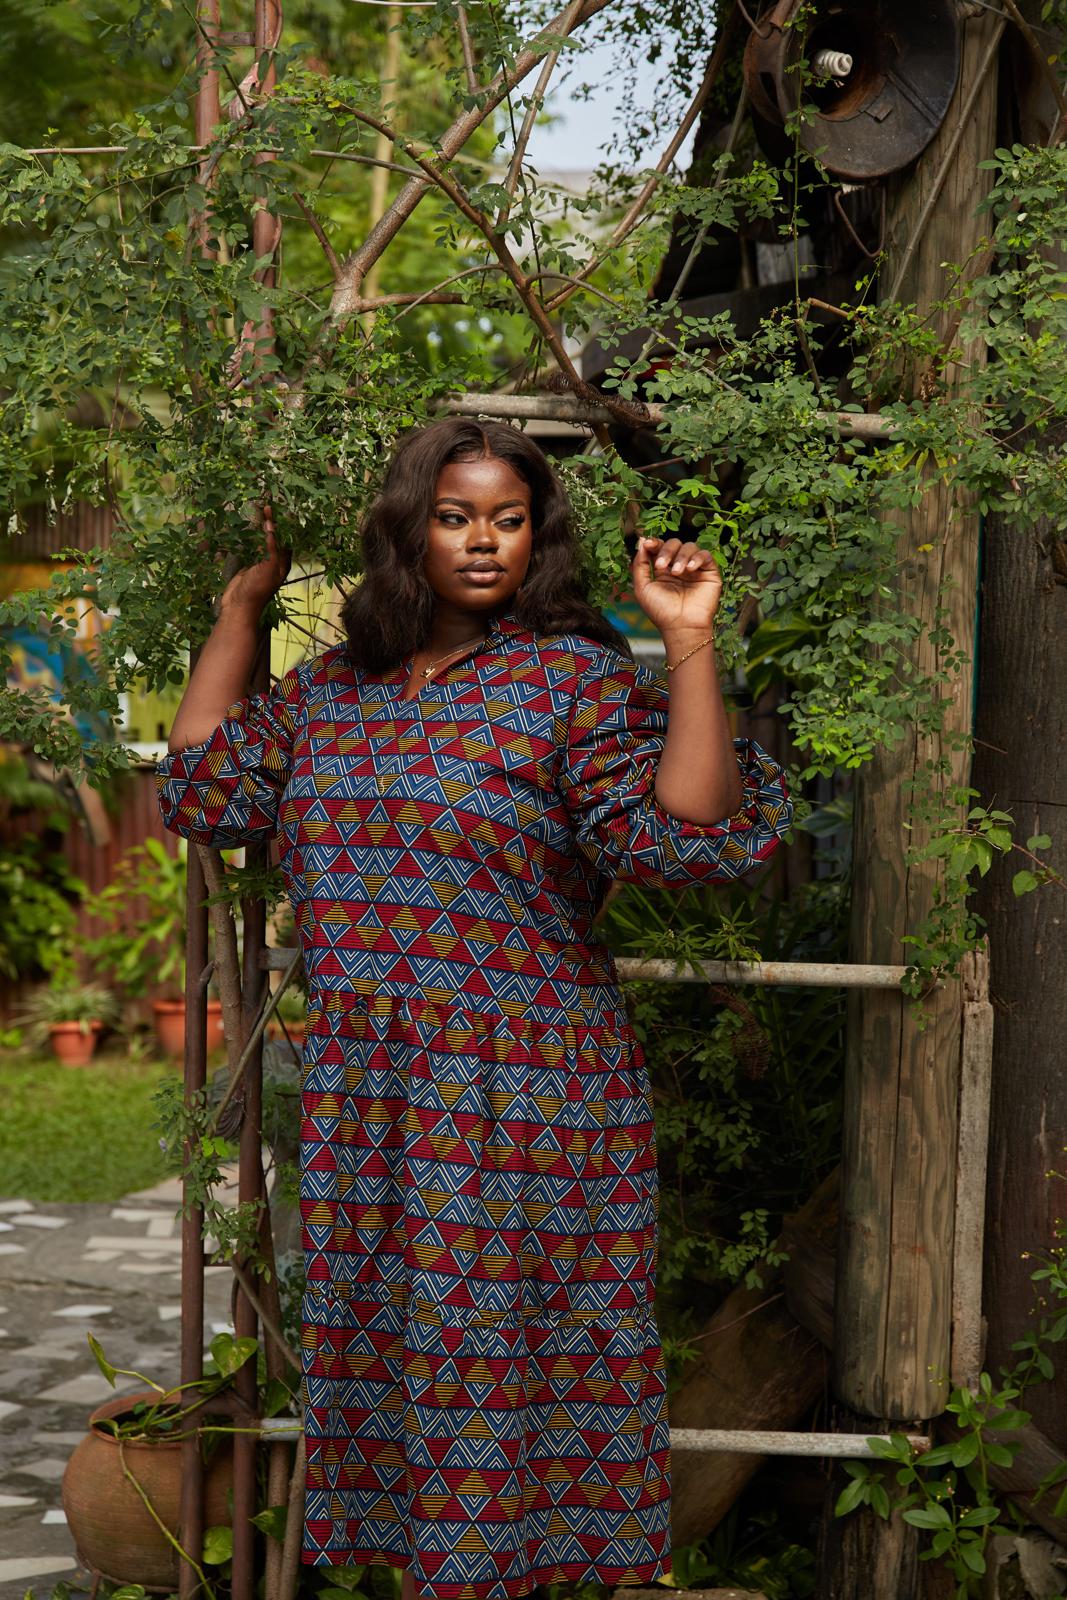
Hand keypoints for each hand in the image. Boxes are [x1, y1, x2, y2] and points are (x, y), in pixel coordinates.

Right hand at [220, 503, 290, 617]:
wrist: (238, 605)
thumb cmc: (257, 588)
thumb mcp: (268, 567)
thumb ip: (271, 547)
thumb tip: (272, 525)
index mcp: (283, 563)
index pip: (287, 540)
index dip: (286, 526)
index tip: (283, 509)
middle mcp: (273, 562)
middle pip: (275, 538)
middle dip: (273, 524)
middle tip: (269, 506)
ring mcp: (260, 562)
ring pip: (262, 541)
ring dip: (260, 528)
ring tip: (258, 511)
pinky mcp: (247, 563)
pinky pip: (250, 546)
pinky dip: (249, 537)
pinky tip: (246, 526)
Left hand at [631, 536, 722, 637]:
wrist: (681, 626)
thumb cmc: (661, 611)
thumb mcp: (643, 587)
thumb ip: (640, 565)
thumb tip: (641, 541)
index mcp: (663, 569)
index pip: (659, 547)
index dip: (654, 542)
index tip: (647, 543)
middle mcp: (679, 567)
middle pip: (674, 543)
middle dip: (666, 550)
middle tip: (661, 566)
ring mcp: (695, 569)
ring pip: (690, 546)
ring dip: (681, 556)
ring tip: (677, 573)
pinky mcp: (709, 573)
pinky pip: (706, 555)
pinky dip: (697, 558)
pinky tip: (690, 569)